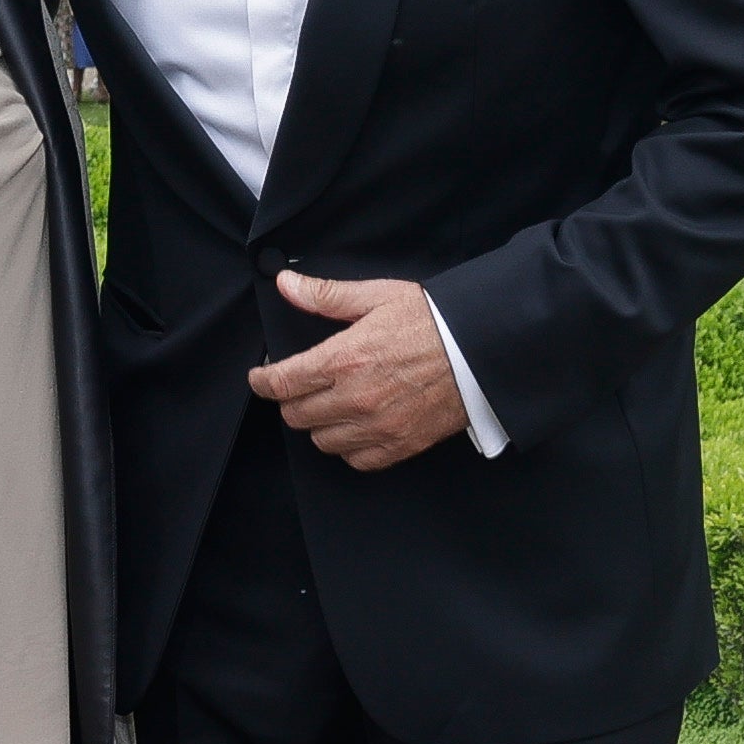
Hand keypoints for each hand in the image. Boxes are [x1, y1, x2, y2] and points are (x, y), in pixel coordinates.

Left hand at [249, 270, 466, 469]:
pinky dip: (348, 446)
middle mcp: (355, 398)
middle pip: (295, 414)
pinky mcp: (399, 445)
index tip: (260, 376)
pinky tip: (355, 427)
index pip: (281, 383)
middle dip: (290, 399)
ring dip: (318, 423)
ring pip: (321, 440)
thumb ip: (326, 296)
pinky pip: (355, 459)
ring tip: (330, 404)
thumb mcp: (377, 296)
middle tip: (299, 386)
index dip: (262, 380)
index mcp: (344, 359)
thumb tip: (286, 284)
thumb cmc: (434, 321)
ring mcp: (378, 427)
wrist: (483, 350)